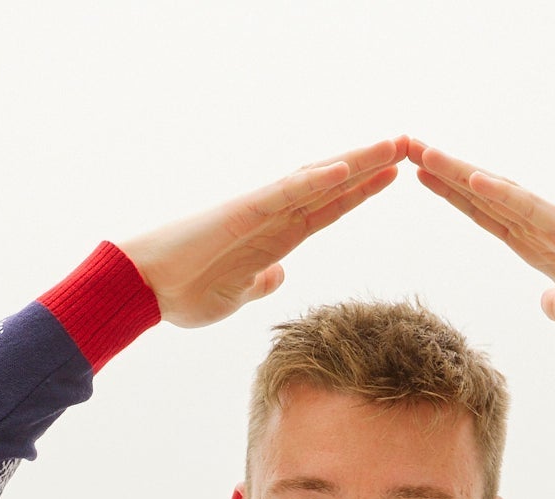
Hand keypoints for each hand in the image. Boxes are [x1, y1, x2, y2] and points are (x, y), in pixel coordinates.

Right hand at [116, 138, 408, 328]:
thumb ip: (260, 282)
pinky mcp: (243, 213)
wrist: (145, 289)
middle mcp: (273, 218)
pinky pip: (286, 194)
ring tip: (393, 146)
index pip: (327, 210)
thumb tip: (278, 275)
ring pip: (317, 182)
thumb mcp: (236, 296)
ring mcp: (260, 212)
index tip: (393, 176)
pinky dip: (316, 181)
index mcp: (274, 239)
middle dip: (371, 168)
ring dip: (356, 164)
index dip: (361, 193)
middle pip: (332, 187)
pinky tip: (345, 169)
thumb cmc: (184, 294)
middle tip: (409, 145)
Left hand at [409, 142, 554, 350]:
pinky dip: (502, 193)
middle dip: (446, 173)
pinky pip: (530, 209)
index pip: (486, 216)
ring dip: (461, 173)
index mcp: (538, 248)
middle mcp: (542, 230)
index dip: (454, 195)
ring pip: (499, 193)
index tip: (421, 175)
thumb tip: (547, 301)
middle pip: (485, 196)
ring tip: (423, 153)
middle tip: (407, 146)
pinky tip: (473, 178)